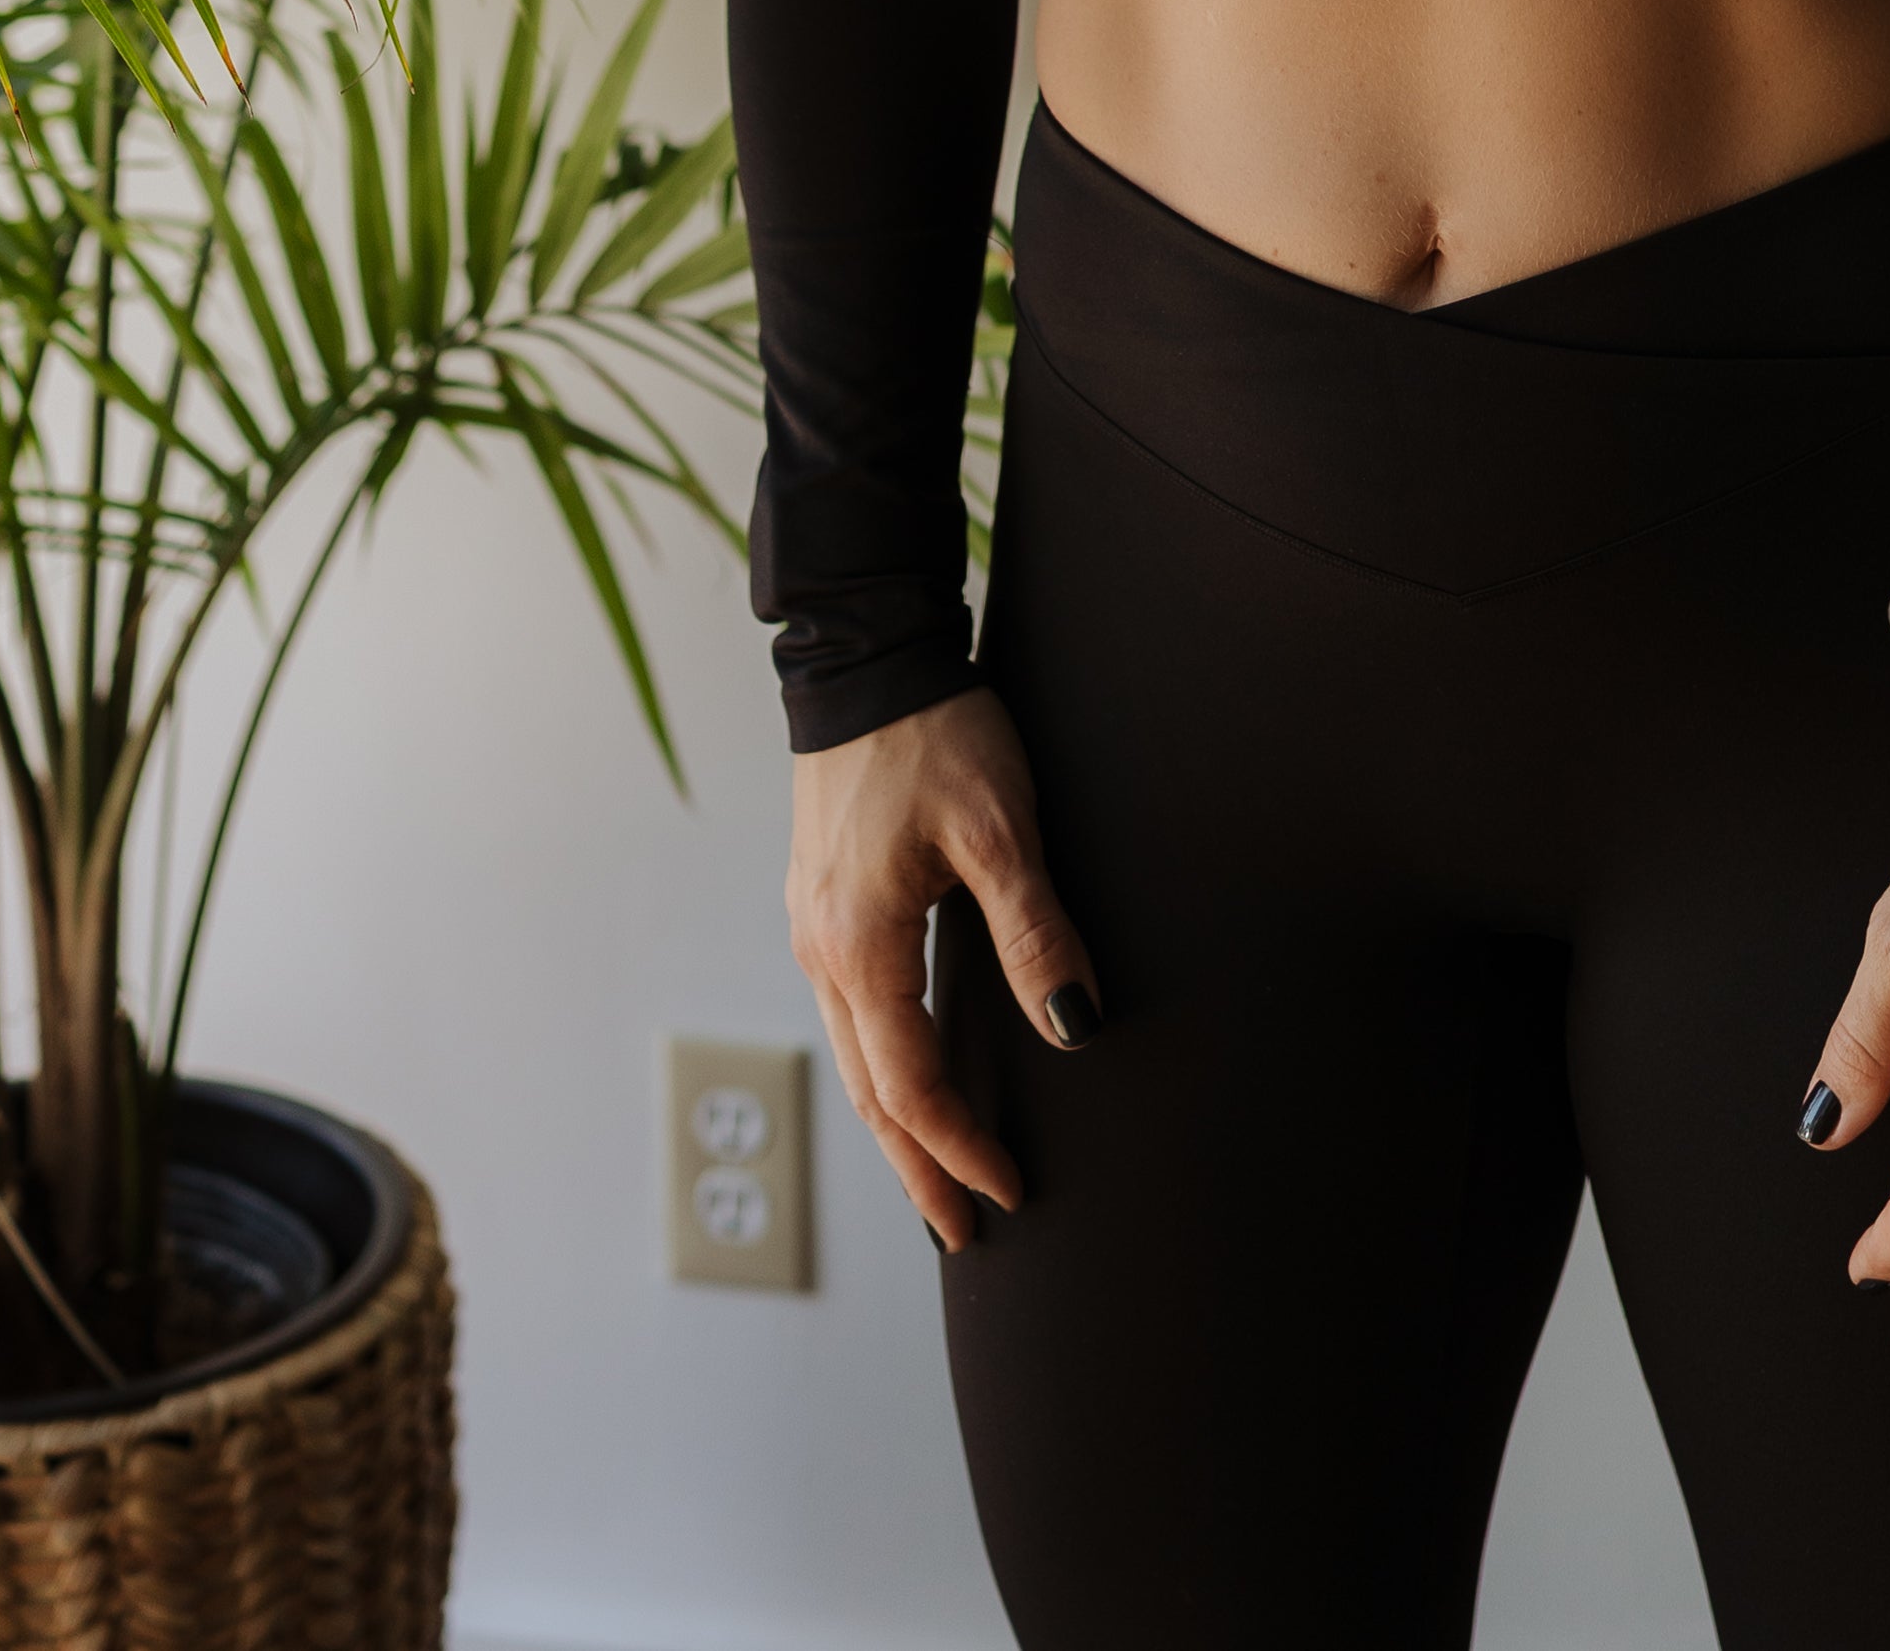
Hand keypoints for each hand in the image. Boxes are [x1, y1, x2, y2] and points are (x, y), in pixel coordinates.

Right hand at [785, 689, 1101, 1249]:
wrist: (866, 656)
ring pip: (854, 1057)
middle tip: (964, 1233)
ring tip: (939, 1174)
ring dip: (898, 1124)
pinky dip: (883, 1065)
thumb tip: (1074, 1029)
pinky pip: (849, 1014)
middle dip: (919, 1168)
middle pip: (872, 1092)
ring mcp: (815, 927)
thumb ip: (1035, 932)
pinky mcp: (823, 903)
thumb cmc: (935, 733)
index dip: (962, 1148)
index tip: (1011, 1192)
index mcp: (861, 945)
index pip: (913, 1086)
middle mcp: (824, 950)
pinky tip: (910, 1072)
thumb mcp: (1000, 829)